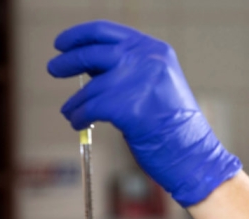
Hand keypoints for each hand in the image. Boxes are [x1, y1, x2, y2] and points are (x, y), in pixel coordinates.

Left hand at [47, 20, 241, 206]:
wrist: (194, 155)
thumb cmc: (175, 126)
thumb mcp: (157, 84)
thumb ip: (127, 70)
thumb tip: (87, 65)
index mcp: (156, 50)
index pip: (107, 32)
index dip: (79, 35)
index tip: (62, 43)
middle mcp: (146, 60)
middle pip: (93, 53)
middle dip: (68, 61)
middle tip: (54, 68)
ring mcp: (136, 82)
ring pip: (89, 87)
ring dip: (75, 101)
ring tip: (70, 111)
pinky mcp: (125, 107)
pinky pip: (89, 109)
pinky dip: (79, 116)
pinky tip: (78, 122)